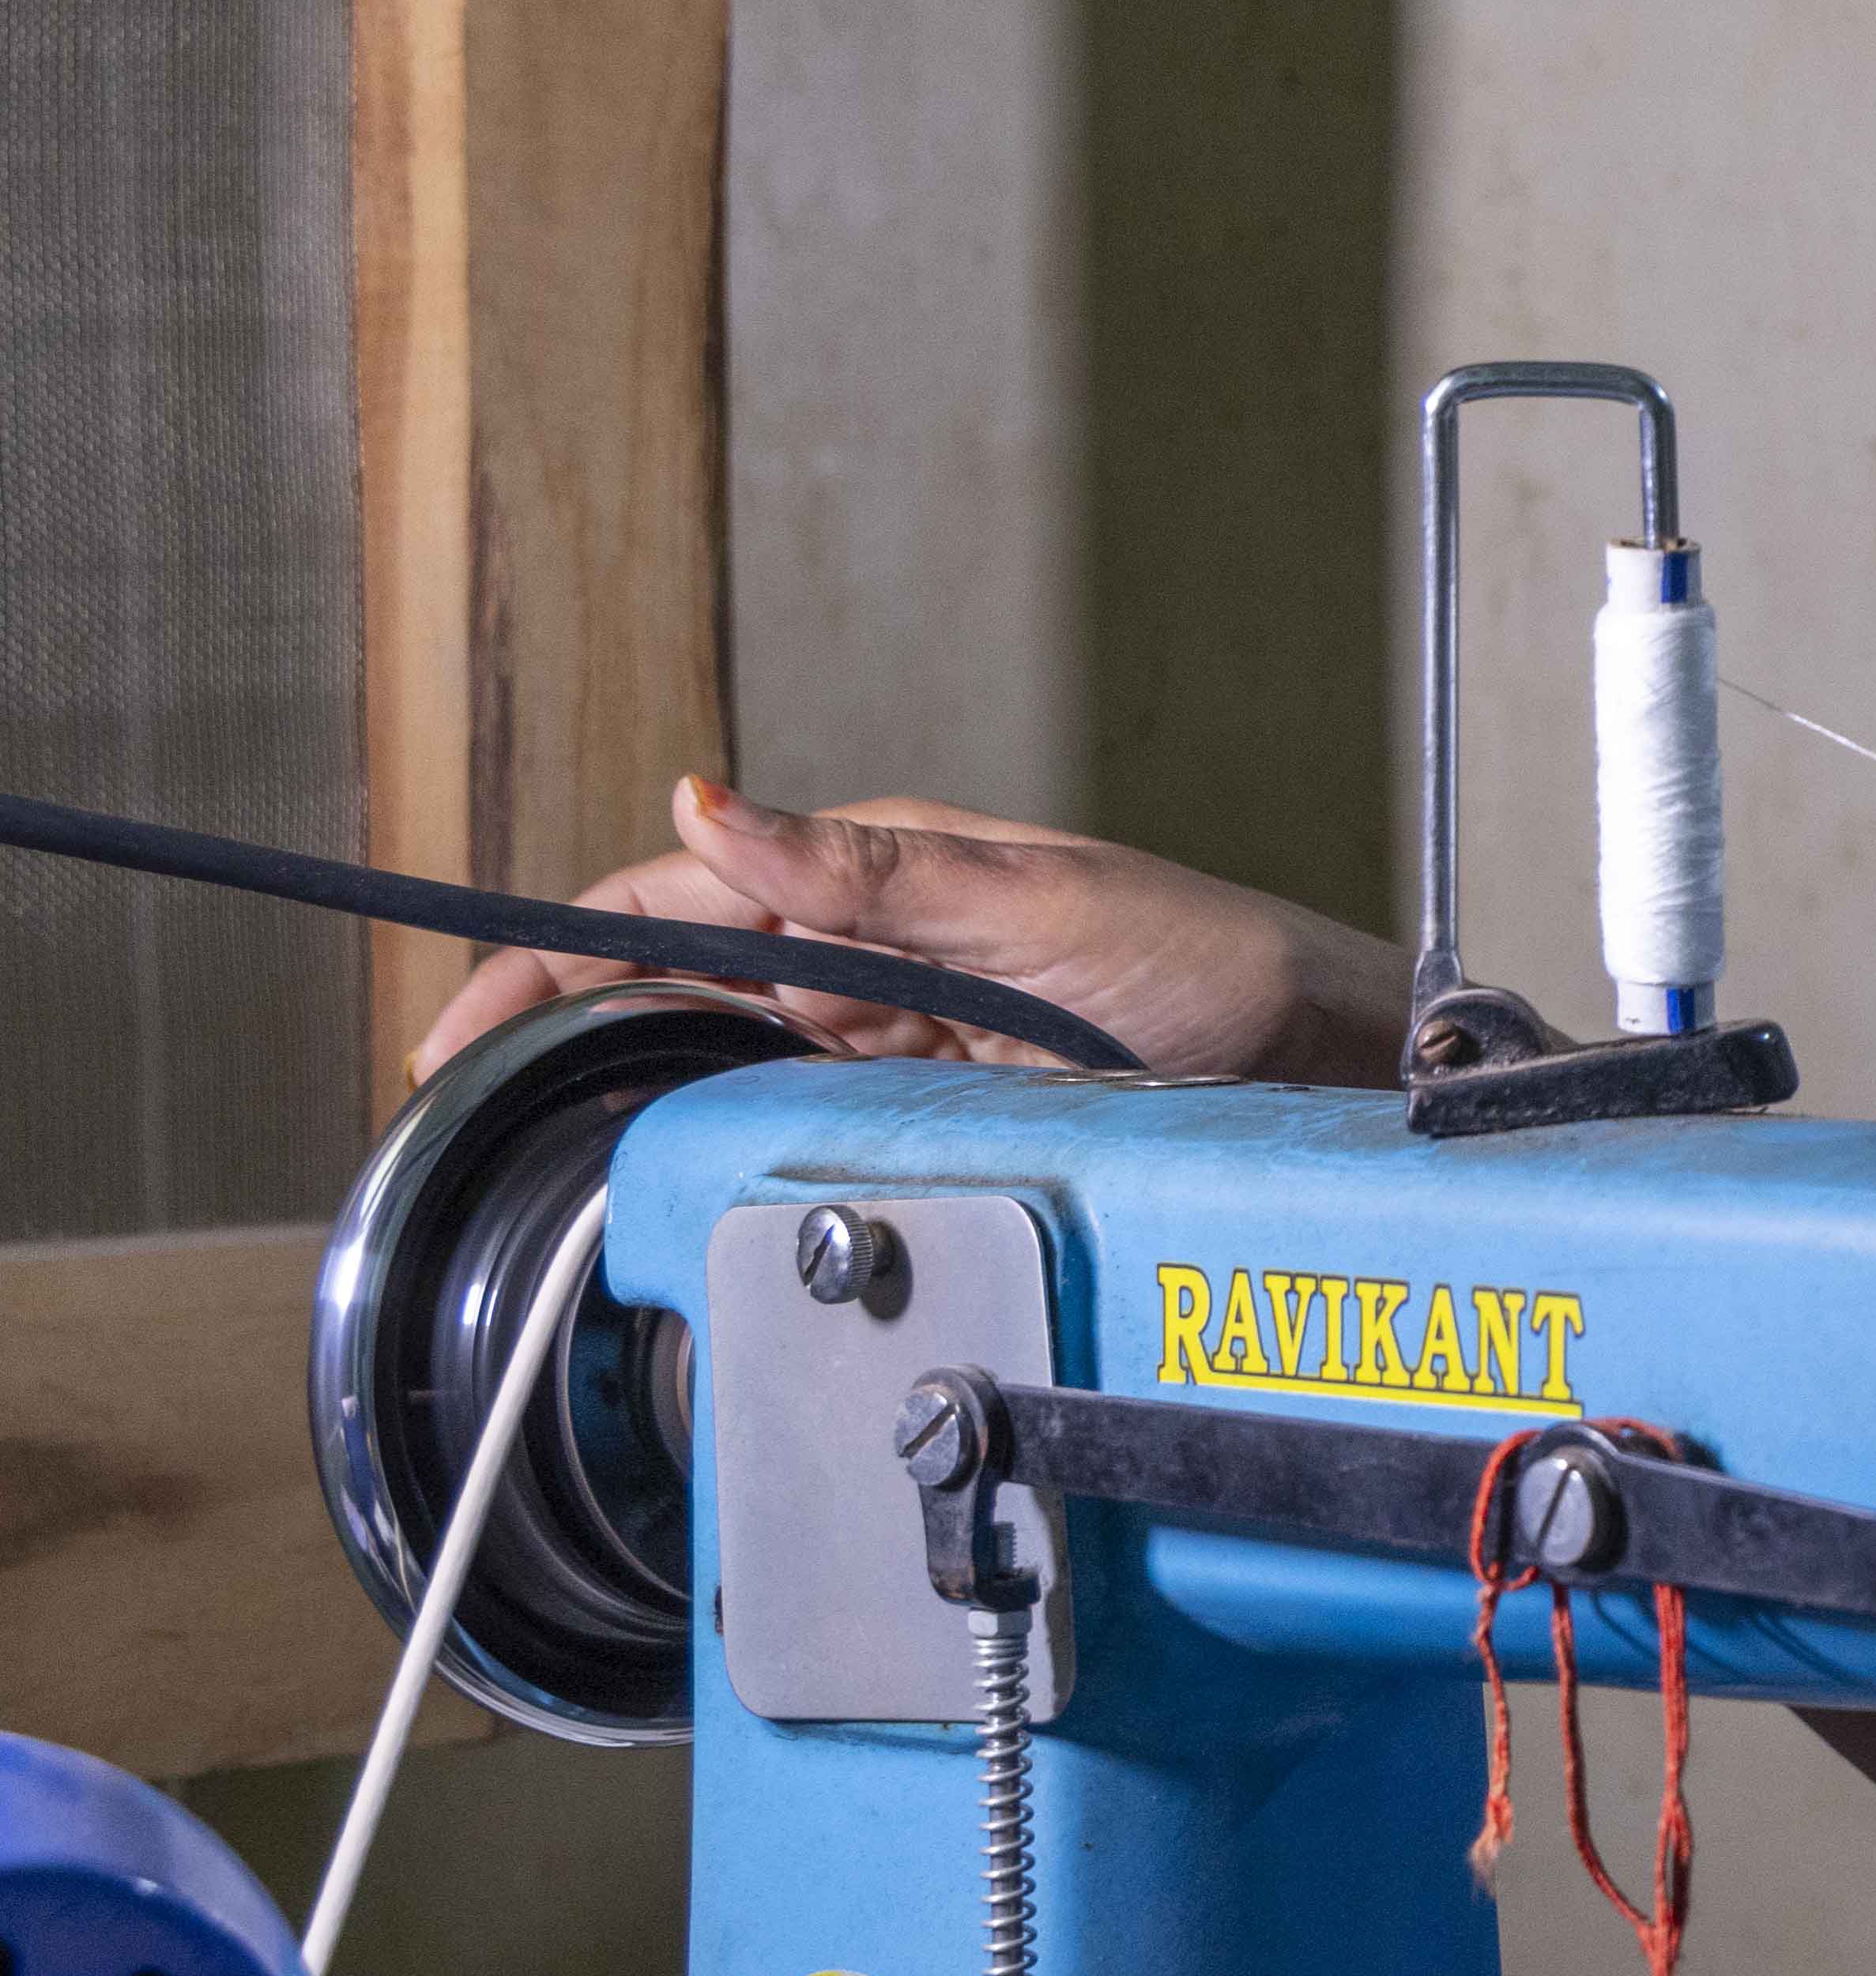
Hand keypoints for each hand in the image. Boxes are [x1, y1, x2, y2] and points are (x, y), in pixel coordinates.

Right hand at [407, 776, 1406, 1091]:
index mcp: (869, 874)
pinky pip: (795, 1119)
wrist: (1314, 1058)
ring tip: (553, 1152)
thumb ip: (863, 870)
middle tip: (471, 1114)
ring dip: (641, 1100)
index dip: (552, 959)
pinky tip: (679, 1173)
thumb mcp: (1033, 902)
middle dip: (566, 1040)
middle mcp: (864, 948)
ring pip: (718, 1062)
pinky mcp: (921, 1101)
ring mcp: (889, 1029)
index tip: (460, 1027)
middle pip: (670, 987)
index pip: (667, 901)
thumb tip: (703, 803)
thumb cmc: (1205, 961)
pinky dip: (731, 1142)